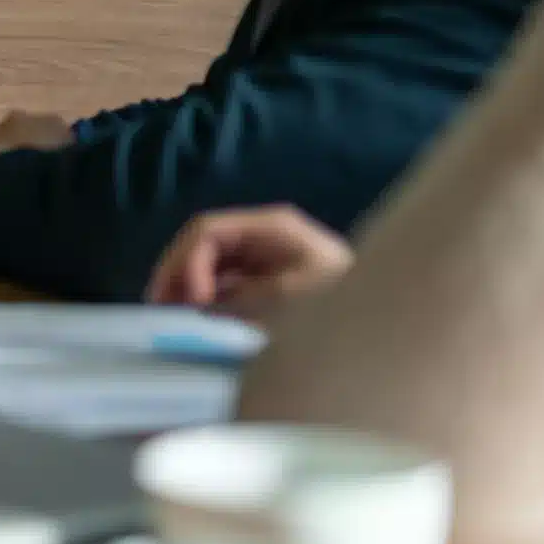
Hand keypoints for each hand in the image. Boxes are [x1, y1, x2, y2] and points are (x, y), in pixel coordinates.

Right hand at [146, 206, 353, 317]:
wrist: (383, 314)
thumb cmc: (345, 301)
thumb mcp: (297, 298)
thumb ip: (246, 296)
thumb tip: (201, 304)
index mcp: (271, 227)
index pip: (209, 230)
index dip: (188, 261)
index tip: (190, 301)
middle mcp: (259, 234)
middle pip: (201, 243)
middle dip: (176, 272)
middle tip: (159, 307)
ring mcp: (259, 254)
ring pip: (205, 261)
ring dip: (183, 284)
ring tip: (170, 314)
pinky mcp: (261, 276)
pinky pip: (220, 280)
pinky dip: (202, 296)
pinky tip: (194, 316)